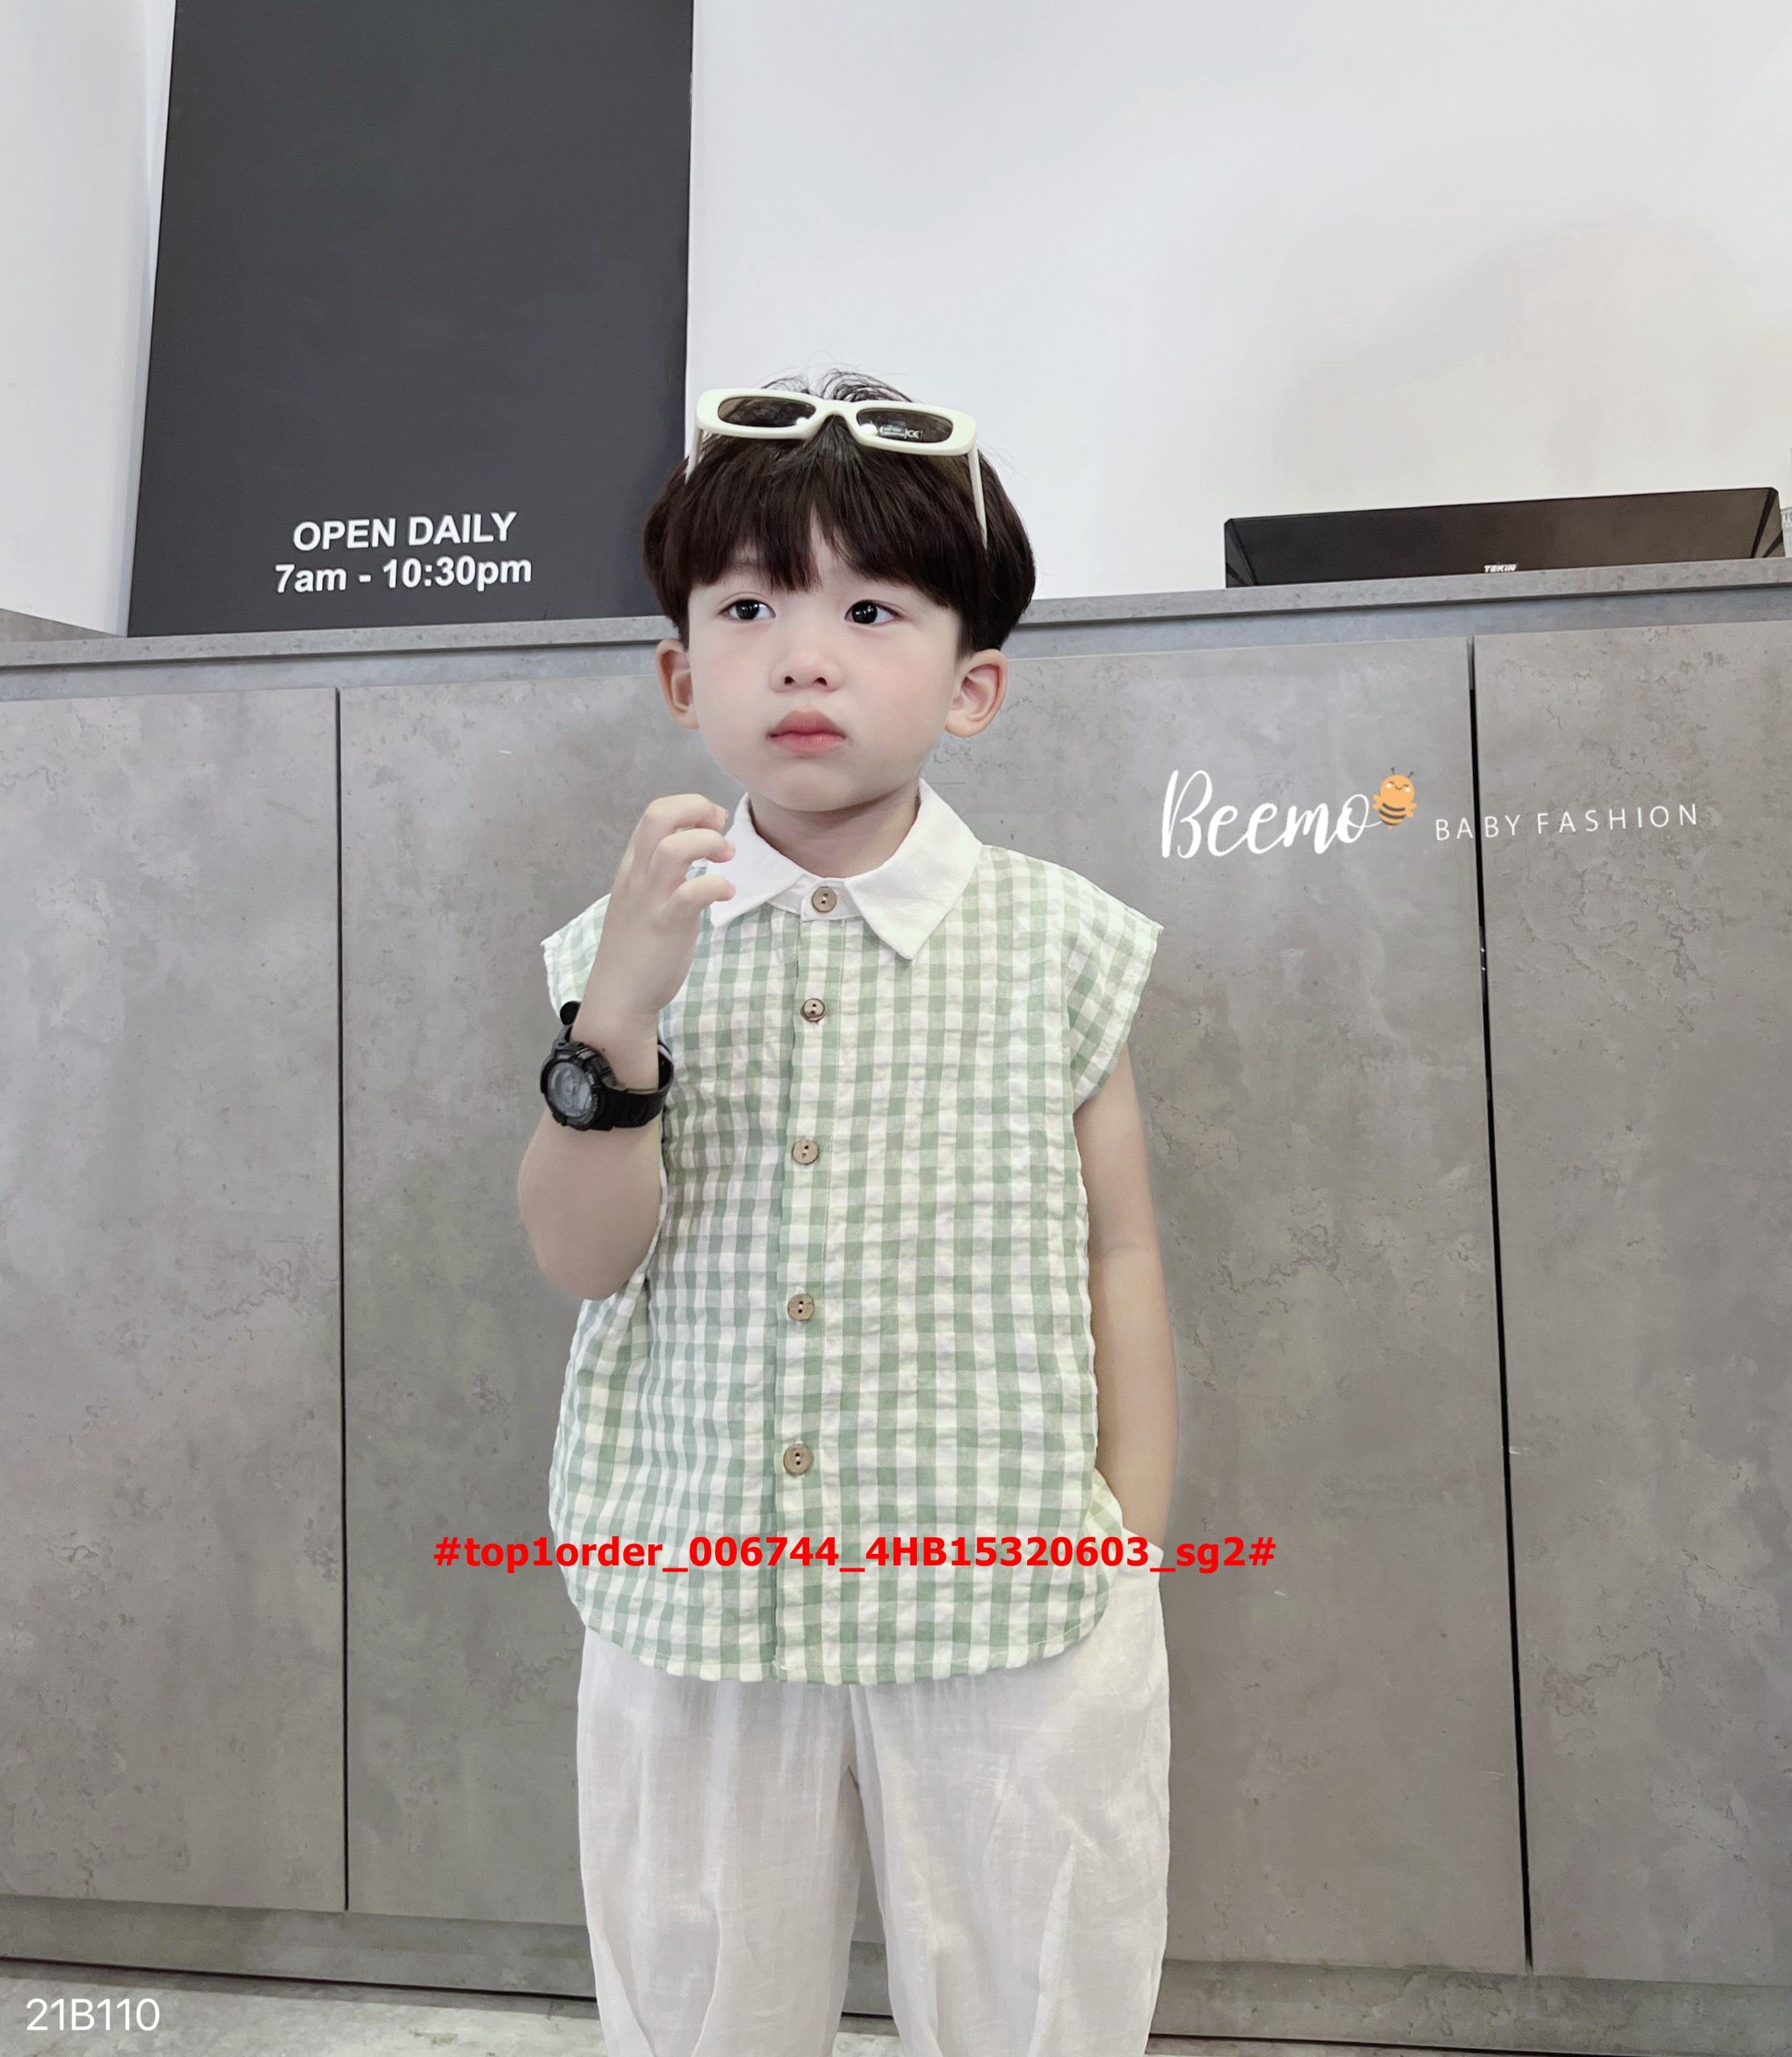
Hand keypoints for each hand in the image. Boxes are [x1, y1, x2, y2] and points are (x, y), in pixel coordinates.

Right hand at [582, 793, 736, 1021]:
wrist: (619, 994)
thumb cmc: (637, 945)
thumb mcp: (645, 896)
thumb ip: (664, 870)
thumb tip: (697, 846)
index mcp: (633, 865)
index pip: (655, 813)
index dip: (689, 806)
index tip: (712, 823)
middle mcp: (638, 875)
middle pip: (658, 816)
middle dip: (696, 809)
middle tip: (721, 828)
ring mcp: (651, 900)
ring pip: (672, 849)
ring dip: (708, 843)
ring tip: (726, 858)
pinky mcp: (666, 926)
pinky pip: (690, 894)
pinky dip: (715, 885)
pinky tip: (727, 893)